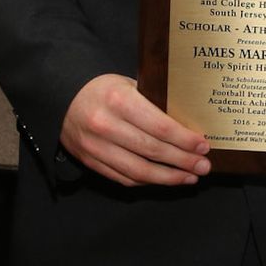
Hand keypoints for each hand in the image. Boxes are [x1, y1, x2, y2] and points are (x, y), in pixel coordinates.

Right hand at [60, 73, 210, 186]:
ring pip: (139, 171)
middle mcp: (106, 125)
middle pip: (153, 151)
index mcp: (119, 101)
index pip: (160, 127)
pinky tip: (165, 179)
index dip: (185, 140)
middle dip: (183, 161)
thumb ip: (153, 102)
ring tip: (189, 177)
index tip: (203, 146)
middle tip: (203, 166)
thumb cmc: (103, 90)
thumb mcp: (128, 84)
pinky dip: (147, 181)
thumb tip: (188, 123)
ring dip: (169, 178)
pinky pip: (124, 178)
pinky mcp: (90, 161)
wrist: (62, 98)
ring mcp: (96, 147)